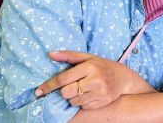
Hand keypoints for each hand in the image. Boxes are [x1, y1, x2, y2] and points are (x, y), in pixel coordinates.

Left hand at [35, 51, 154, 108]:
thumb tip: (50, 54)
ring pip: (74, 101)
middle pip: (66, 93)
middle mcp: (95, 79)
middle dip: (66, 91)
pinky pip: (83, 106)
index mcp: (90, 66)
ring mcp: (100, 92)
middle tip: (73, 85)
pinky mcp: (102, 101)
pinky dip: (83, 102)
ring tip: (84, 89)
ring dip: (74, 97)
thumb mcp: (88, 58)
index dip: (49, 85)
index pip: (63, 79)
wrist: (124, 78)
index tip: (38, 91)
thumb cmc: (103, 66)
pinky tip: (91, 95)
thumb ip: (69, 56)